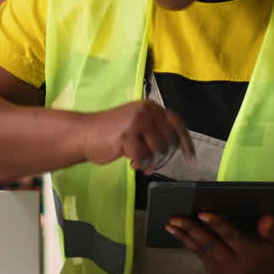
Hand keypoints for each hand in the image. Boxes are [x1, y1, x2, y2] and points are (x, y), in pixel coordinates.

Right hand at [77, 100, 194, 173]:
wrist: (83, 133)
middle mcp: (146, 111)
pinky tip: (131, 163)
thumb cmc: (109, 133)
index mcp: (150, 106)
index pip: (177, 123)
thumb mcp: (136, 123)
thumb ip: (154, 129)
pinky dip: (140, 165)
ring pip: (159, 150)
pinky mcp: (127, 136)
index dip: (185, 142)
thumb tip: (176, 146)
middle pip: (170, 140)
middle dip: (164, 159)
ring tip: (140, 164)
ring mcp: (136, 122)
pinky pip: (144, 157)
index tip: (190, 158)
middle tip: (153, 166)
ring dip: (152, 163)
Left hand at [165, 213, 273, 273]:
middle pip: (210, 246)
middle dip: (191, 230)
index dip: (217, 224)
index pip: (231, 237)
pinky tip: (180, 235)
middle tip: (174, 218)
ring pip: (202, 253)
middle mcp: (237, 268)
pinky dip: (191, 246)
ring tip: (169, 225)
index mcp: (252, 255)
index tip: (201, 213)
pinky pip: (204, 260)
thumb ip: (273, 230)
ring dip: (185, 238)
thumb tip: (266, 218)